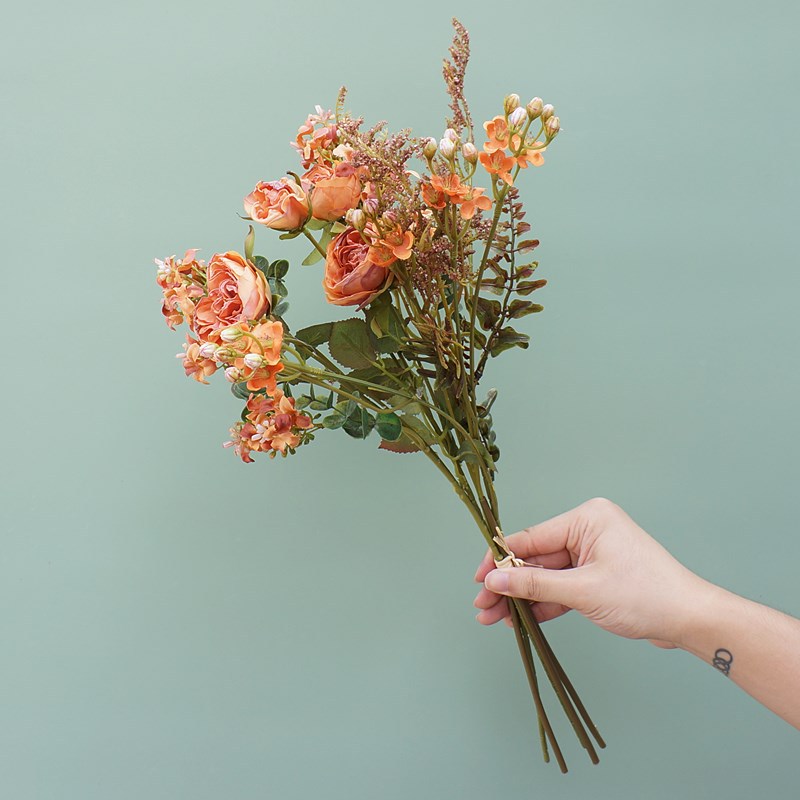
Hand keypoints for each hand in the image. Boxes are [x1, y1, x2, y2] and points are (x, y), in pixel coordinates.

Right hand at [473, 497, 708, 647]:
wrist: (690, 620)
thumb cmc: (646, 595)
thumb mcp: (583, 590)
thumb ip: (535, 584)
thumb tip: (495, 579)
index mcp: (586, 519)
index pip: (530, 537)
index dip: (500, 559)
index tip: (478, 579)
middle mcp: (587, 531)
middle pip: (534, 559)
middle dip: (508, 585)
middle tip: (482, 607)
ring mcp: (592, 555)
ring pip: (545, 576)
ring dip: (521, 598)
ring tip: (493, 619)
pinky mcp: (597, 577)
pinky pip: (561, 589)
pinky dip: (543, 605)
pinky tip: (520, 620)